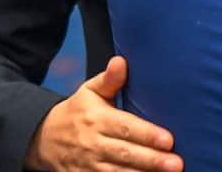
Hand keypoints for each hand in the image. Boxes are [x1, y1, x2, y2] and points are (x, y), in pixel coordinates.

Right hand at [26, 56, 182, 171]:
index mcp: (96, 119)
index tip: (169, 140)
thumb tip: (122, 61)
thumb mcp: (89, 91)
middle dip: (152, 160)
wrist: (44, 139)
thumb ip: (109, 79)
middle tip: (177, 163)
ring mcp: (88, 165)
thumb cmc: (77, 112)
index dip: (147, 134)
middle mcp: (92, 143)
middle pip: (125, 153)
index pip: (125, 127)